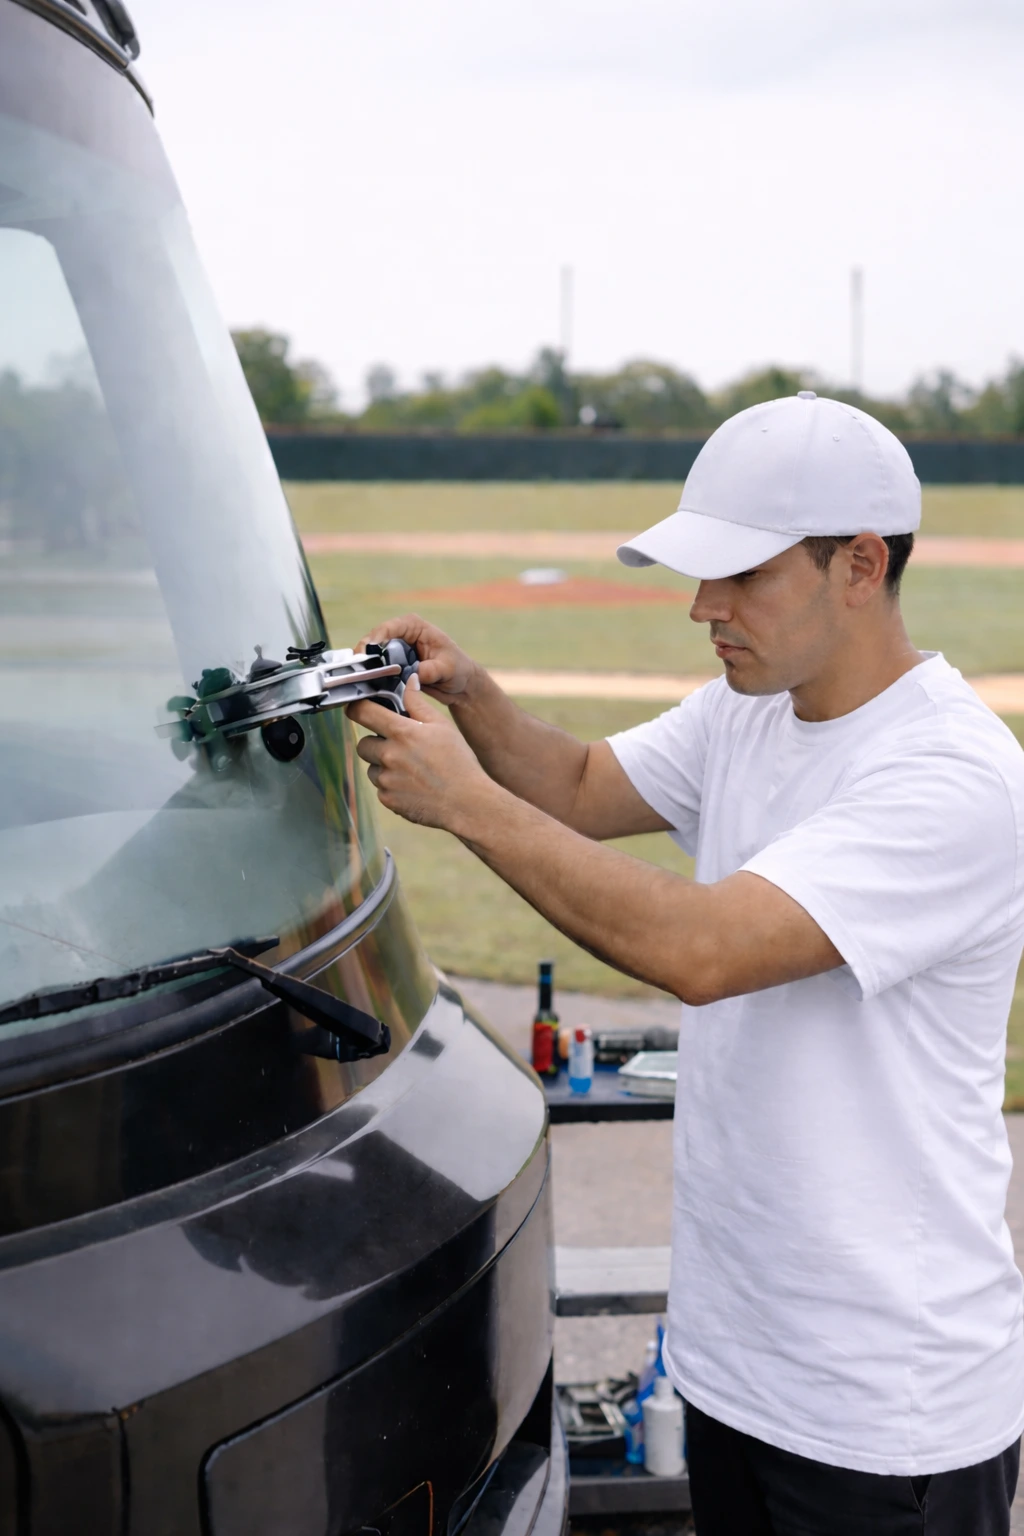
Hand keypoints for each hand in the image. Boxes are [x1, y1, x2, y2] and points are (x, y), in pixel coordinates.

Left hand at [347, 676, 497, 831]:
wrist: (467, 802)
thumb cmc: (459, 762)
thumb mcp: (442, 726)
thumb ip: (418, 703)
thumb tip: (409, 681)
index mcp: (401, 732)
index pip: (362, 712)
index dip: (357, 708)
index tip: (359, 710)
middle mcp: (388, 755)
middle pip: (363, 743)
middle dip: (376, 743)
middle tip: (399, 748)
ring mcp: (386, 780)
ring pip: (372, 768)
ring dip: (384, 767)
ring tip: (411, 770)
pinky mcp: (387, 799)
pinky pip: (381, 788)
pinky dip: (392, 786)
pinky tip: (414, 786)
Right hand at [356, 614, 477, 705]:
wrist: (461, 685)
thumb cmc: (458, 670)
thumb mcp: (447, 668)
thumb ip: (430, 670)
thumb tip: (414, 673)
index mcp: (415, 627)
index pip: (389, 628)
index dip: (374, 639)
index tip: (365, 653)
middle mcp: (402, 635)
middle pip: (375, 641)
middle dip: (364, 655)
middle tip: (356, 670)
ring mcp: (395, 650)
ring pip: (372, 655)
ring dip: (365, 667)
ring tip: (358, 679)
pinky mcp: (393, 665)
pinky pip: (377, 669)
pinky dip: (371, 676)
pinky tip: (366, 686)